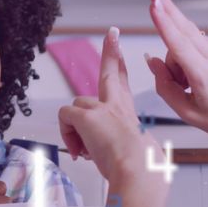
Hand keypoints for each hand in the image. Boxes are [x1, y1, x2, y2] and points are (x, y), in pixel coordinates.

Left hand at [58, 27, 160, 182]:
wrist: (140, 172)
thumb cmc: (142, 170)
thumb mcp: (136, 158)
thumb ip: (124, 150)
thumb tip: (111, 156)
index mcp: (129, 116)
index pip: (124, 87)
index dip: (121, 66)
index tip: (119, 46)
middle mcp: (118, 107)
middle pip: (111, 72)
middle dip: (112, 52)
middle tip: (112, 34)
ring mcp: (103, 109)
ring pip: (77, 108)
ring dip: (74, 128)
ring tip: (85, 150)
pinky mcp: (88, 116)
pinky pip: (65, 117)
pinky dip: (66, 133)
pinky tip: (78, 150)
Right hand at [146, 0, 207, 145]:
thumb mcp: (188, 113)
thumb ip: (165, 87)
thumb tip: (154, 63)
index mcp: (205, 76)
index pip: (179, 44)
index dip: (164, 23)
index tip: (155, 5)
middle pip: (184, 27)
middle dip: (167, 7)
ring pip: (189, 41)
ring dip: (180, 55)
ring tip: (186, 83)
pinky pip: (202, 45)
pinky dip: (193, 56)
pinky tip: (199, 77)